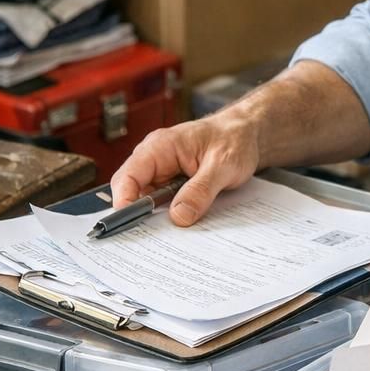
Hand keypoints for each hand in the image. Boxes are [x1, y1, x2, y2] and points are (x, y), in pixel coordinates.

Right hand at [109, 114, 260, 225]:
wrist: (245, 134)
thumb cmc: (234, 140)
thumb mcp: (223, 165)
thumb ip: (201, 190)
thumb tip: (179, 217)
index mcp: (160, 147)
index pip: (128, 176)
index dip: (124, 201)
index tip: (132, 223)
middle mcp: (154, 158)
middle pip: (131, 190)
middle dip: (138, 213)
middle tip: (154, 235)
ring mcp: (161, 170)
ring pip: (146, 199)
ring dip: (155, 215)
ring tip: (172, 232)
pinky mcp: (170, 181)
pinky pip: (161, 201)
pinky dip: (167, 213)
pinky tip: (181, 222)